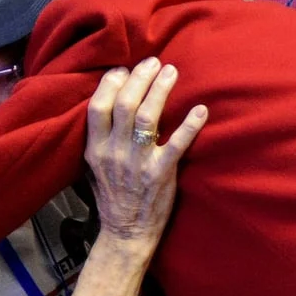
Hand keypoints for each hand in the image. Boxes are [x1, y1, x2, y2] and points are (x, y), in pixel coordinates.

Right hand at [85, 60, 207, 247]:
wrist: (126, 232)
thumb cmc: (113, 196)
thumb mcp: (95, 166)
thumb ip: (100, 137)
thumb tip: (110, 103)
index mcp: (96, 148)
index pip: (99, 105)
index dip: (112, 82)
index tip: (125, 69)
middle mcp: (114, 152)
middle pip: (125, 104)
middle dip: (140, 77)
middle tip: (154, 62)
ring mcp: (137, 163)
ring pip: (147, 117)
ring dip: (160, 90)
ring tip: (171, 72)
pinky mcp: (160, 174)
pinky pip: (177, 145)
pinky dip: (190, 125)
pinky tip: (201, 109)